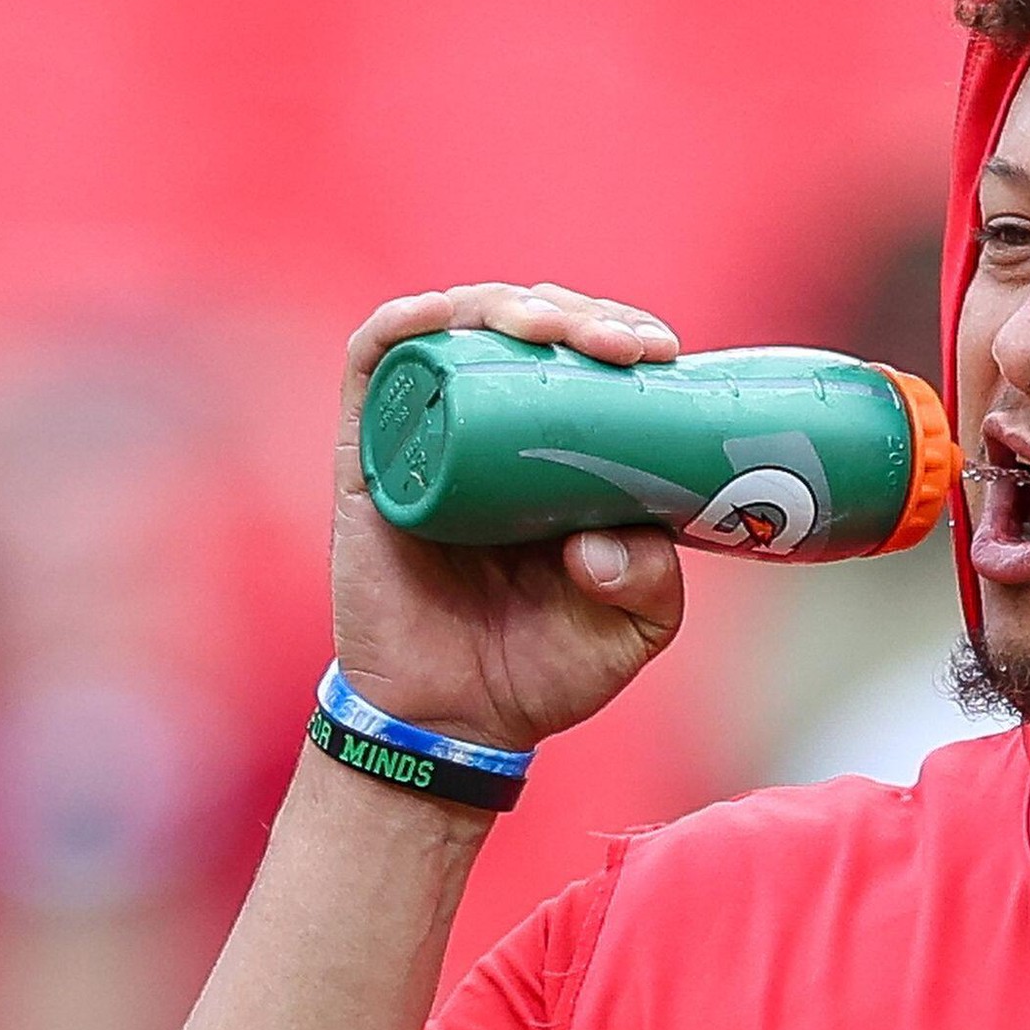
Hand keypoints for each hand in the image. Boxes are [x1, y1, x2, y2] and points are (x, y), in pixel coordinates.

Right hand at [330, 282, 688, 748]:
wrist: (454, 724)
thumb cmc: (543, 669)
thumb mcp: (633, 629)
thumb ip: (651, 582)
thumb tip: (605, 533)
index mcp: (557, 453)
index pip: (584, 358)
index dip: (620, 332)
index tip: (661, 352)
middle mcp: (491, 431)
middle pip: (526, 329)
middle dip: (577, 314)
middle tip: (622, 346)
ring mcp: (428, 436)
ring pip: (456, 330)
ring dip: (503, 306)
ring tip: (551, 329)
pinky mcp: (369, 458)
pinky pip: (372, 369)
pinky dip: (402, 327)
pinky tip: (443, 315)